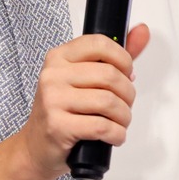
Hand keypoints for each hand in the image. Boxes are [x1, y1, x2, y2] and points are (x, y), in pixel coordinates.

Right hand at [14, 26, 151, 179]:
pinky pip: (102, 126)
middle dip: (128, 94)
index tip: (127, 73)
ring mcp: (53, 100)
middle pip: (110, 75)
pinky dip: (116, 134)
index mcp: (59, 57)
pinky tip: (113, 136)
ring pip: (109, 102)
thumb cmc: (63, 112)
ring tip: (119, 123)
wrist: (36, 147)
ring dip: (124, 117)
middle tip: (124, 105)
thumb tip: (142, 31)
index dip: (122, 59)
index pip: (99, 43)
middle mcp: (53, 75)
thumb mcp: (84, 80)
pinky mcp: (57, 126)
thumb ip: (115, 57)